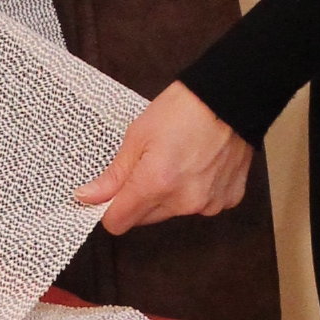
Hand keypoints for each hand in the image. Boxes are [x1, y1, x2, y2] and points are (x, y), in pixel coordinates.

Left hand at [78, 82, 250, 234]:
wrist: (231, 97)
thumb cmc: (183, 109)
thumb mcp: (138, 135)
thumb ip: (114, 174)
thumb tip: (87, 197)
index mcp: (155, 184)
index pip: (118, 222)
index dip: (110, 209)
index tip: (112, 192)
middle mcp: (182, 202)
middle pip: (144, 219)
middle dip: (140, 199)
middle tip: (149, 166)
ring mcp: (208, 204)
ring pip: (173, 212)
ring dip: (169, 196)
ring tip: (179, 161)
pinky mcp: (228, 199)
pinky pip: (201, 205)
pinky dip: (196, 191)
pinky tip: (201, 165)